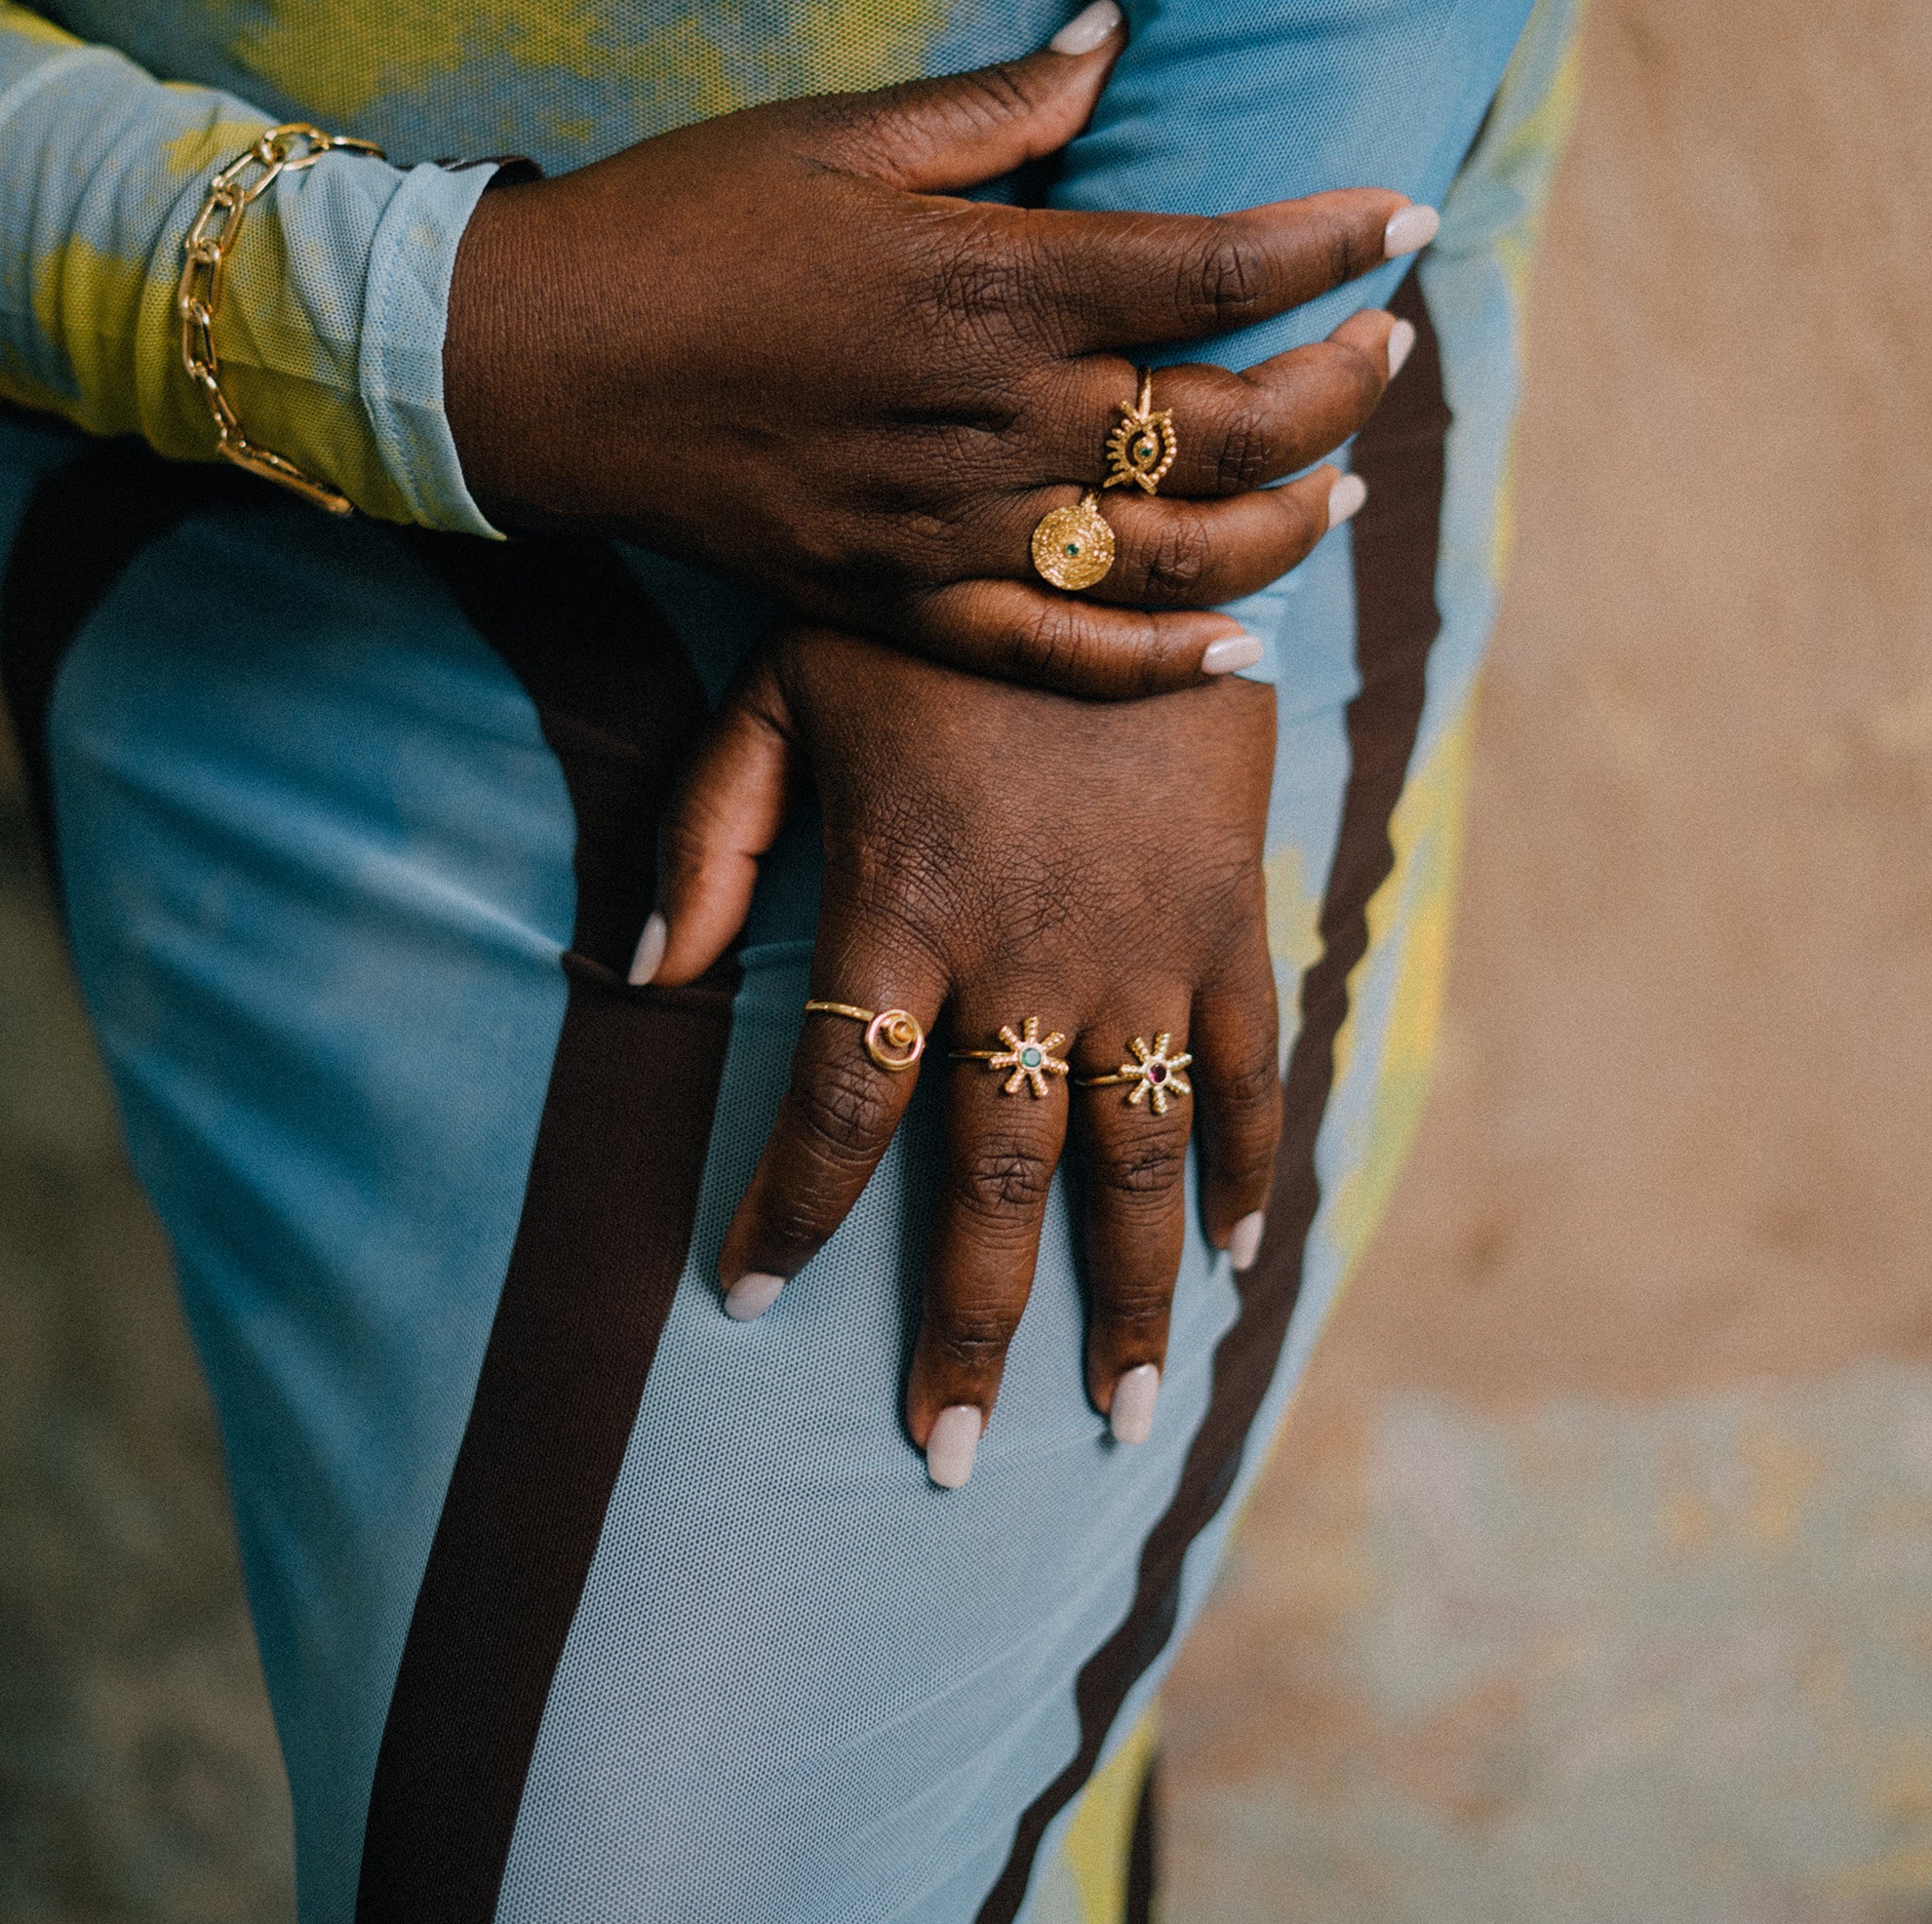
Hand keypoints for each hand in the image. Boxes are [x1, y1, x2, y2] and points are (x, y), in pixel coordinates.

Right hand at [445, 2, 1429, 696]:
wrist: (535, 367)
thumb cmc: (678, 224)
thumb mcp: (833, 133)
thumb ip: (996, 105)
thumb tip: (1116, 40)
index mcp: (987, 280)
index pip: (1211, 267)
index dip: (1328, 242)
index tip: (1403, 216)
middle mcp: (991, 415)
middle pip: (1225, 422)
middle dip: (1339, 384)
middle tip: (1390, 347)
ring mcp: (948, 526)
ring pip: (1169, 553)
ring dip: (1282, 524)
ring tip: (1342, 487)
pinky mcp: (895, 599)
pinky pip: (1055, 655)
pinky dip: (1159, 662)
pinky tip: (1243, 647)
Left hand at [646, 623, 1284, 1485]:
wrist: (1124, 520)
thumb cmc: (932, 606)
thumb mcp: (784, 686)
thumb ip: (707, 833)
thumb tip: (640, 980)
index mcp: (899, 911)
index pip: (835, 1109)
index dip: (791, 1213)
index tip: (749, 1297)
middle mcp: (1023, 961)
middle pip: (994, 1182)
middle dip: (972, 1329)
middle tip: (955, 1455)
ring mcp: (1141, 949)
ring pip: (1133, 1161)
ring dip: (1129, 1297)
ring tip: (1121, 1414)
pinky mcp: (1227, 917)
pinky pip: (1247, 1069)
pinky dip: (1246, 1165)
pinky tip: (1236, 1256)